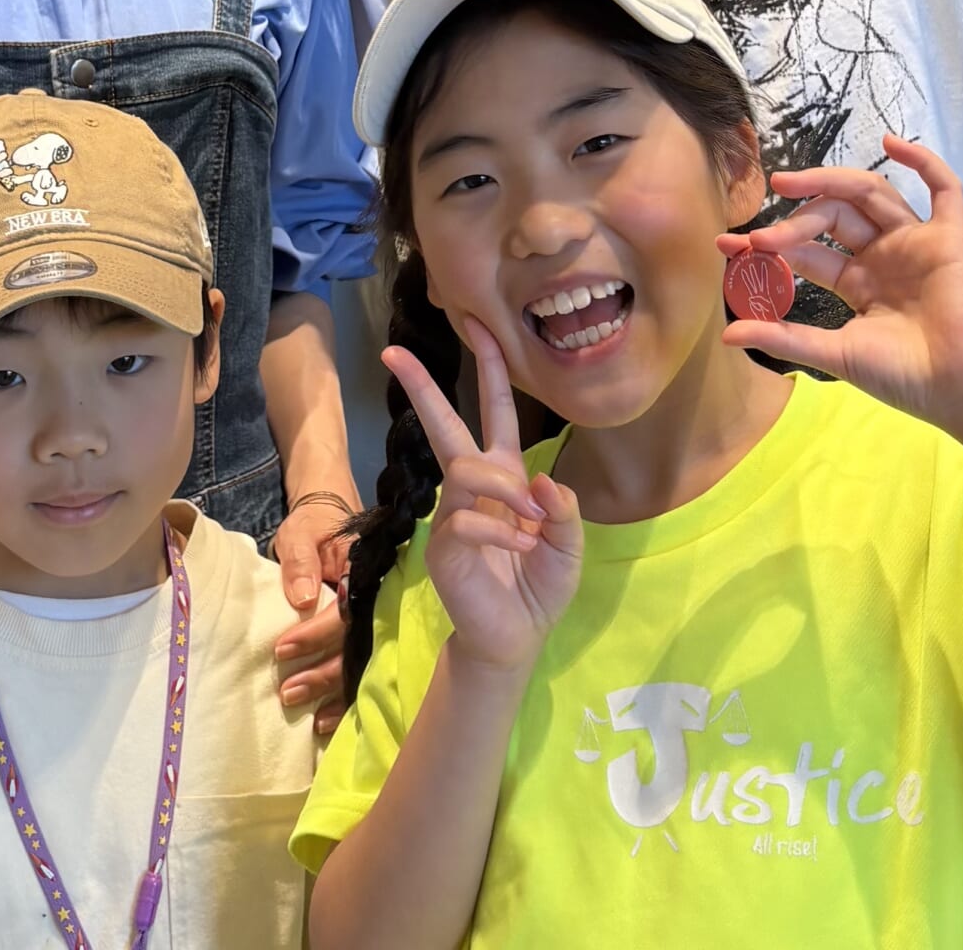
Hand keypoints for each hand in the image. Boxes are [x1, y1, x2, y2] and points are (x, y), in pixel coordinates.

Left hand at [273, 493, 357, 733]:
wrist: (331, 517)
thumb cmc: (314, 525)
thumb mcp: (301, 533)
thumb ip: (300, 561)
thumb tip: (303, 598)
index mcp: (363, 572)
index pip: (344, 611)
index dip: (314, 635)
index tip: (283, 649)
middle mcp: (376, 600)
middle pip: (356, 646)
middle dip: (323, 675)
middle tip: (288, 692)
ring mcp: (375, 620)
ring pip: (362, 664)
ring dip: (333, 692)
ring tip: (305, 713)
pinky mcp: (367, 635)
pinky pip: (362, 670)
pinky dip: (345, 699)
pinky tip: (326, 720)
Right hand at [383, 316, 582, 680]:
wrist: (516, 639)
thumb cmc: (539, 585)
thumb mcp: (569, 545)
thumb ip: (565, 511)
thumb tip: (539, 481)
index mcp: (505, 475)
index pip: (495, 411)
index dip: (489, 368)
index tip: (475, 323)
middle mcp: (473, 486)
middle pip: (445, 425)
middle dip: (422, 387)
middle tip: (393, 353)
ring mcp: (453, 514)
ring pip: (466, 470)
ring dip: (504, 490)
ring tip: (531, 524)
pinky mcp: (443, 547)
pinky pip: (466, 521)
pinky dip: (500, 534)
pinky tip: (521, 550)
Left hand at [718, 136, 962, 445]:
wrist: (961, 395)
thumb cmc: (904, 379)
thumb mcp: (835, 353)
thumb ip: (785, 337)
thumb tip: (726, 334)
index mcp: (858, 281)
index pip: (808, 249)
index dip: (772, 243)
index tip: (731, 244)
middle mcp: (885, 255)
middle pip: (835, 215)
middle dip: (796, 217)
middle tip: (761, 231)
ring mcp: (917, 243)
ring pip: (872, 194)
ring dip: (831, 183)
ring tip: (789, 184)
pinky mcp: (949, 240)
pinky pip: (944, 190)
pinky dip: (924, 162)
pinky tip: (894, 144)